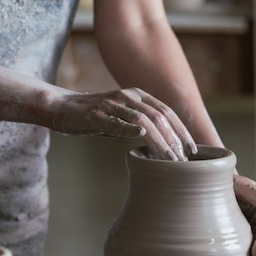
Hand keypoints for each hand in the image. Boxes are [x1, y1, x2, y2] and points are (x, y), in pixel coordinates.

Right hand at [51, 87, 197, 160]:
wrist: (62, 107)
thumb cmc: (95, 116)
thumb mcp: (123, 116)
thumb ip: (142, 124)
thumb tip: (164, 144)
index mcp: (137, 95)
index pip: (167, 112)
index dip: (182, 130)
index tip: (193, 149)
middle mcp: (127, 96)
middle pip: (159, 117)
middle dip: (175, 140)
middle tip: (184, 160)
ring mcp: (111, 104)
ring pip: (142, 121)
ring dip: (159, 141)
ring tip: (170, 159)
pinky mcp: (96, 115)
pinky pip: (115, 122)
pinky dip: (129, 129)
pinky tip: (142, 137)